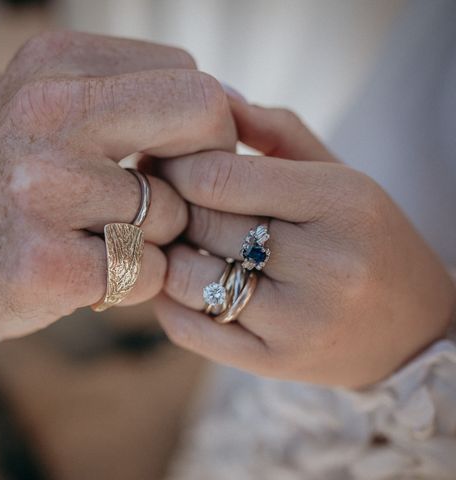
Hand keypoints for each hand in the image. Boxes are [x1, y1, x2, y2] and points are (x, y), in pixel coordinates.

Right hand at [0, 31, 236, 337]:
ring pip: (174, 212)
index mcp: (55, 65)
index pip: (189, 76)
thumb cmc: (14, 177)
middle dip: (205, 170)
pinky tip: (97, 272)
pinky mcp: (47, 261)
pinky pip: (150, 271)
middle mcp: (46, 114)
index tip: (178, 158)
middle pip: (200, 116)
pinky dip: (138, 280)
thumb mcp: (55, 107)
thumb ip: (135, 95)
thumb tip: (234, 104)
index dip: (204, 127)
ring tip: (108, 238)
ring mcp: (43, 190)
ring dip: (158, 237)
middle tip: (174, 196)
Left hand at [155, 96, 455, 387]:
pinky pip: (187, 329)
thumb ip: (277, 130)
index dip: (176, 166)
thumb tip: (215, 96)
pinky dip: (168, 300)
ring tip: (172, 237)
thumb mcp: (338, 173)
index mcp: (343, 202)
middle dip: (168, 203)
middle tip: (154, 193)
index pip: (219, 177)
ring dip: (167, 252)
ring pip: (186, 277)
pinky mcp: (273, 363)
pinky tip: (180, 280)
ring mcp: (299, 322)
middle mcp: (325, 265)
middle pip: (201, 223)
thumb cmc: (365, 238)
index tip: (162, 160)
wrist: (409, 330)